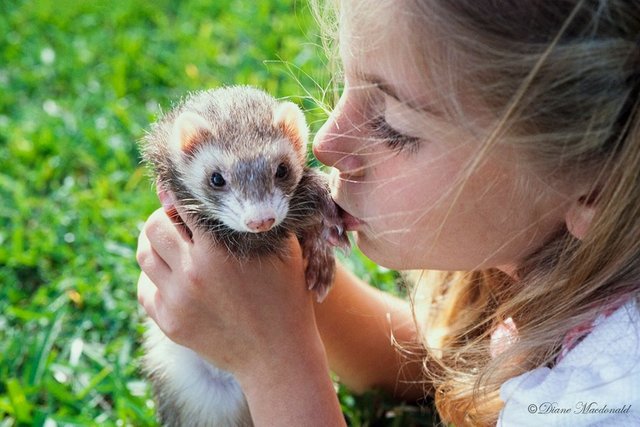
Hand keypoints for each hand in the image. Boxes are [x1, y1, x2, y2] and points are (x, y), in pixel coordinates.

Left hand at [136, 198, 321, 377]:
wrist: (278, 354)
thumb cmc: (286, 296)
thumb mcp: (283, 249)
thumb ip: (256, 220)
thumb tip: (236, 193)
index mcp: (219, 249)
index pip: (184, 205)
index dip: (182, 195)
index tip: (184, 194)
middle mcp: (192, 272)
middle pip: (154, 226)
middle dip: (165, 217)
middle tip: (177, 220)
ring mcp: (177, 300)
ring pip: (145, 255)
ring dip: (155, 244)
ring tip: (171, 244)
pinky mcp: (170, 323)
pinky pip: (145, 289)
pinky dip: (154, 277)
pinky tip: (171, 274)